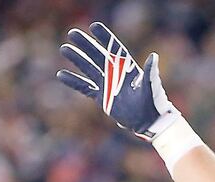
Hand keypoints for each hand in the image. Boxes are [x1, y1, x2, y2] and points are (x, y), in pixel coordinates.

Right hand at [57, 22, 179, 139]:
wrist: (148, 121)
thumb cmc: (153, 102)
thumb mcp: (151, 86)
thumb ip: (150, 72)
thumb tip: (153, 56)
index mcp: (127, 67)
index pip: (114, 49)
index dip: (104, 37)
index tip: (93, 26)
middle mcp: (115, 73)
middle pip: (97, 55)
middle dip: (85, 44)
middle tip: (72, 33)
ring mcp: (107, 85)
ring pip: (88, 68)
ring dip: (76, 59)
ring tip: (64, 48)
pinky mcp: (101, 97)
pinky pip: (84, 87)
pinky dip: (73, 81)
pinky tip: (61, 74)